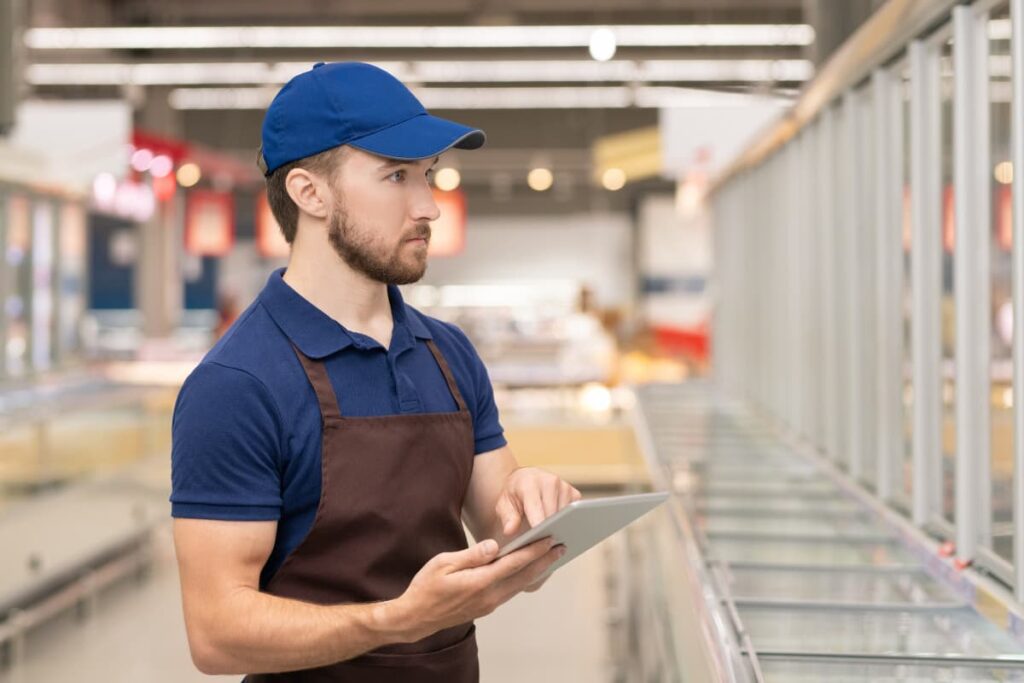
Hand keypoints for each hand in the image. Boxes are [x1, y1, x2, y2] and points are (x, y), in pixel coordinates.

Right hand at [389, 538, 564, 641]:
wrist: (417, 616)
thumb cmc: (427, 586)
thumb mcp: (444, 564)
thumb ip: (472, 555)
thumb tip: (494, 544)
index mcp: (479, 582)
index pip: (514, 564)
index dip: (534, 551)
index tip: (550, 539)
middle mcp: (489, 596)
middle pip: (524, 576)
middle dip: (544, 560)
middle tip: (562, 546)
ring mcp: (489, 604)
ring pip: (520, 585)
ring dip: (538, 570)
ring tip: (552, 557)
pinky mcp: (486, 607)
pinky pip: (511, 591)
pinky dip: (524, 579)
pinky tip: (529, 571)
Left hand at [493, 468, 580, 591]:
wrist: (525, 480)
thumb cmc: (513, 495)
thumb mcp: (503, 505)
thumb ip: (507, 517)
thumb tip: (510, 531)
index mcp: (530, 483)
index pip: (536, 508)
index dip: (539, 525)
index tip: (539, 540)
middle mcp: (551, 482)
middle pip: (554, 515)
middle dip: (550, 532)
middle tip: (545, 550)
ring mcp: (565, 487)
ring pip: (566, 517)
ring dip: (560, 529)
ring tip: (552, 545)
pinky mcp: (575, 495)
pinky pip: (575, 516)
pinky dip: (568, 526)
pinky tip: (561, 536)